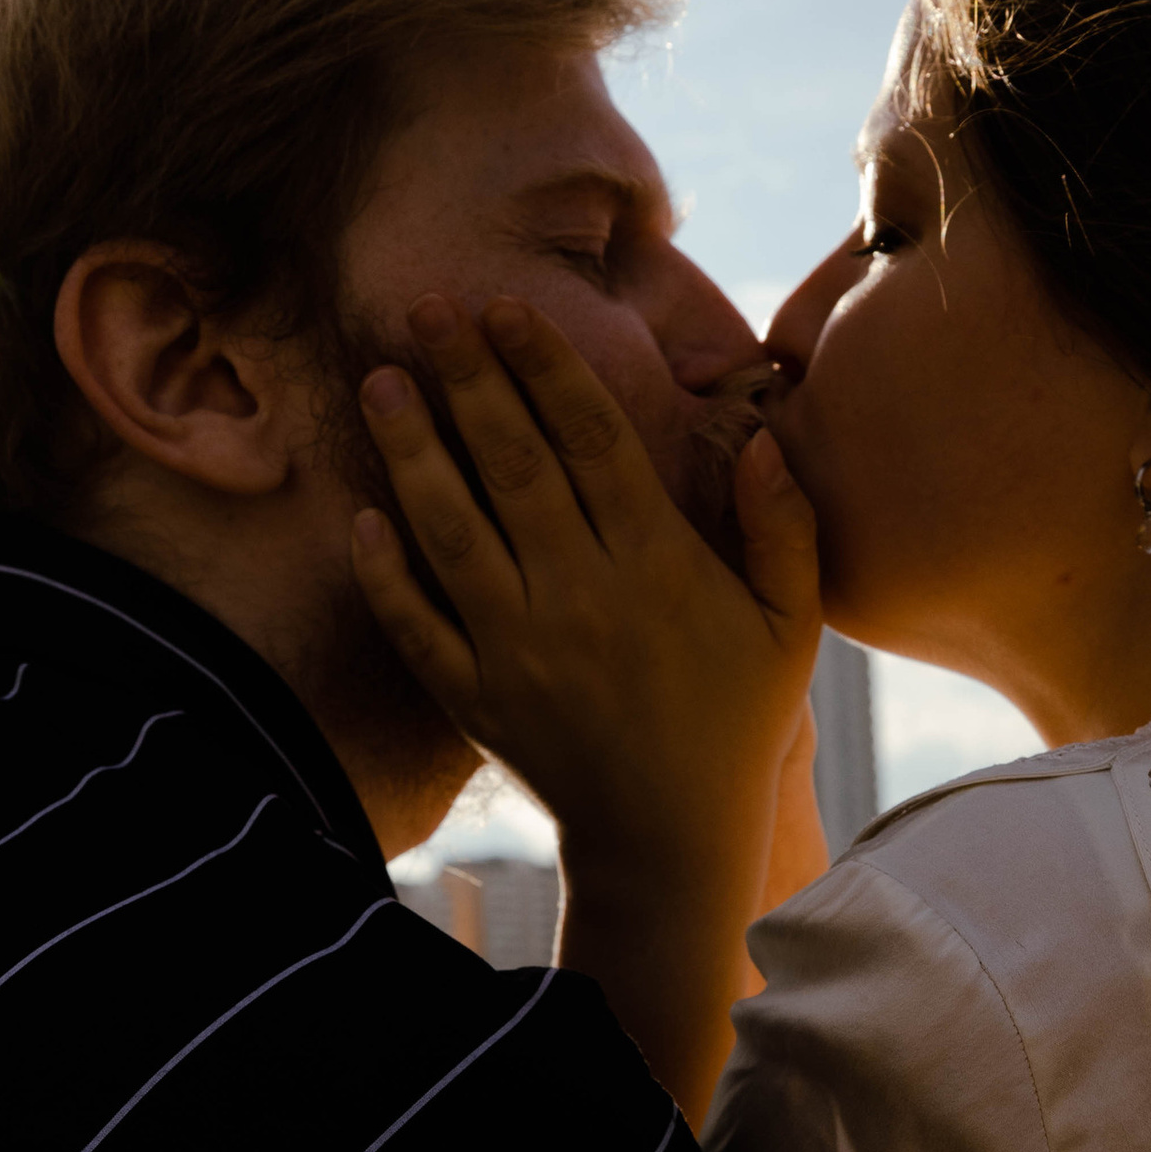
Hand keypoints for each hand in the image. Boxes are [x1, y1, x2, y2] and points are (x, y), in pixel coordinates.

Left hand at [351, 297, 820, 1121]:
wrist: (669, 844)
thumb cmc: (735, 723)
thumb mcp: (790, 626)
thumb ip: (783, 528)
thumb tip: (767, 434)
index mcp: (656, 567)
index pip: (591, 442)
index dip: (546, 369)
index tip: (509, 309)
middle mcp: (580, 598)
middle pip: (511, 465)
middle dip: (466, 378)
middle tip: (426, 306)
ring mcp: (518, 650)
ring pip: (450, 531)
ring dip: (410, 451)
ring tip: (379, 380)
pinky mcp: (474, 699)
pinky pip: (417, 625)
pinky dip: (384, 572)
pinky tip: (360, 515)